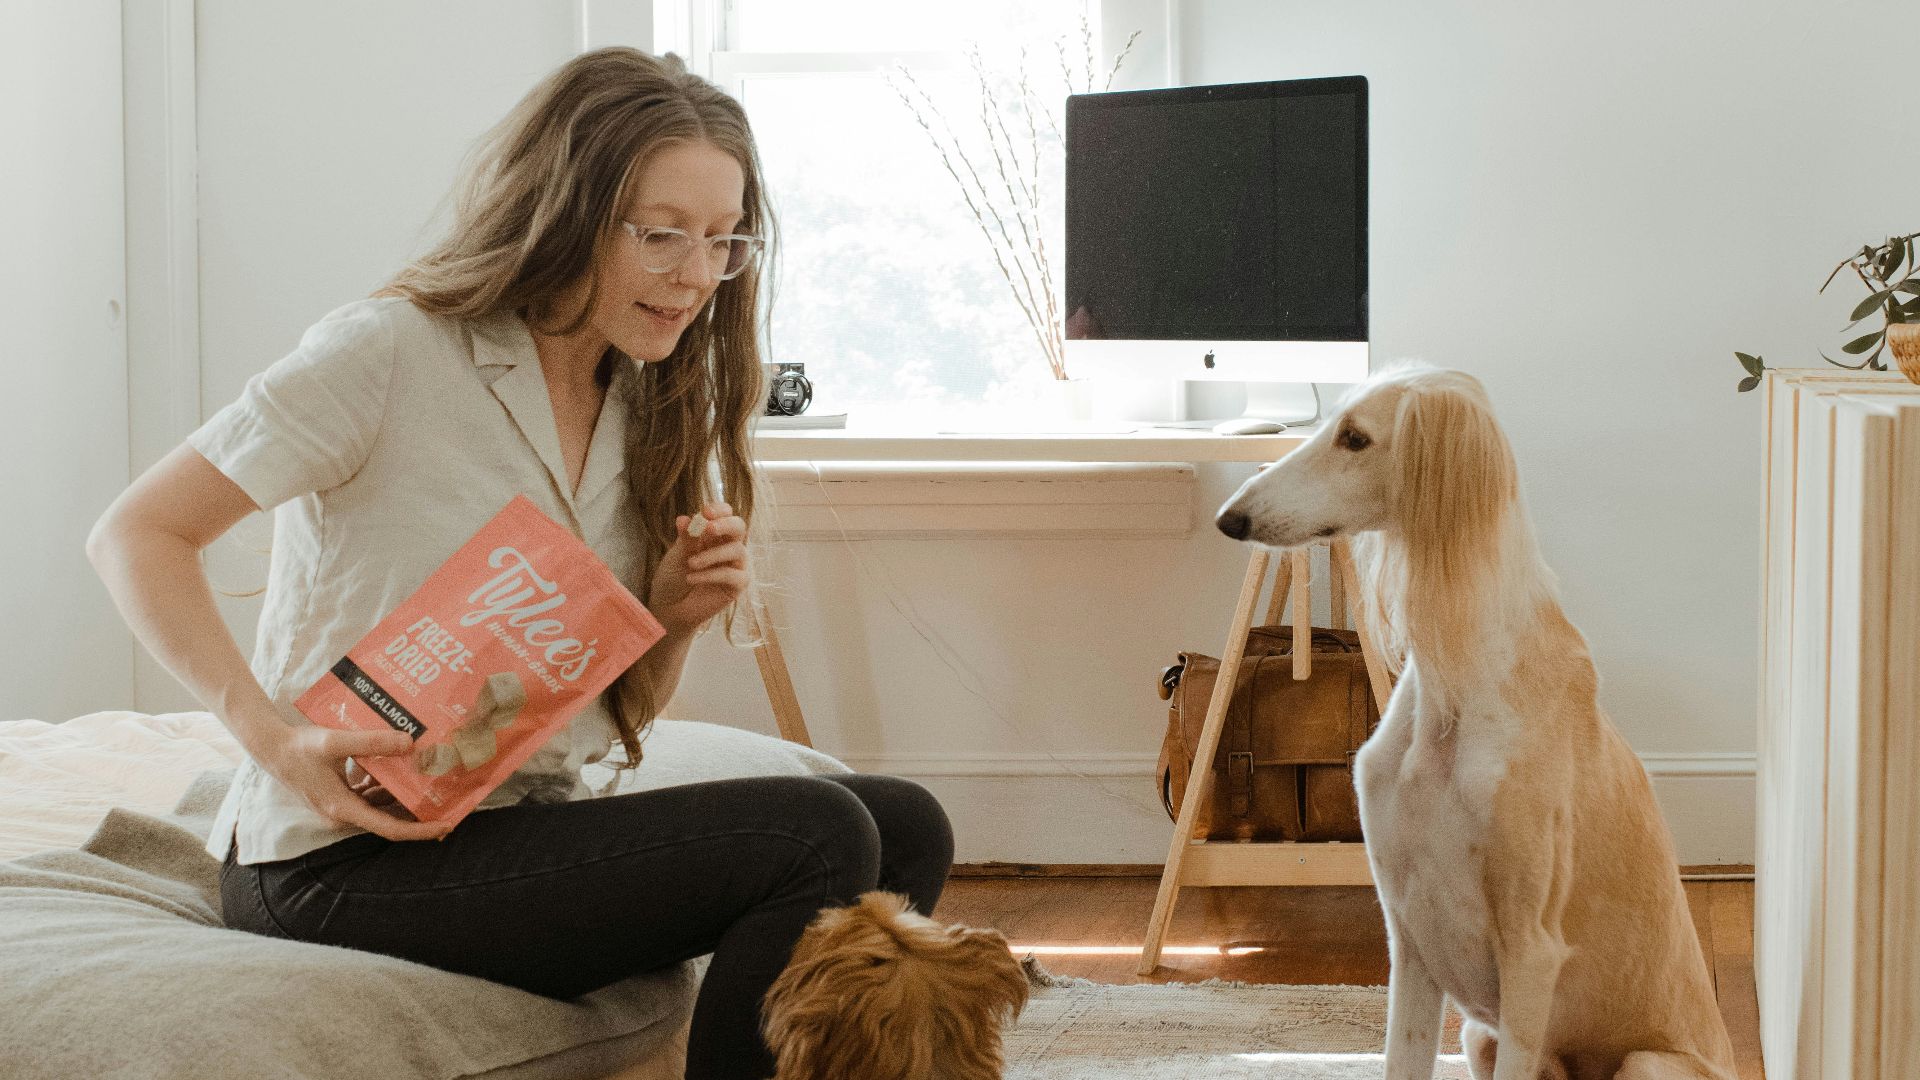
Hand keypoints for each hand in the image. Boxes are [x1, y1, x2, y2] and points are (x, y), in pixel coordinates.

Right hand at [259, 724, 450, 841]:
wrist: (271, 747)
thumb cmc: (299, 747)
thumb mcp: (336, 742)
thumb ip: (372, 742)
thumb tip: (410, 743)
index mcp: (343, 809)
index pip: (389, 828)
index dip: (420, 830)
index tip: (446, 825)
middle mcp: (343, 813)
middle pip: (389, 820)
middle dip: (419, 815)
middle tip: (452, 805)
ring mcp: (341, 806)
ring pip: (381, 806)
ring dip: (405, 797)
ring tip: (435, 785)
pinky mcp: (339, 796)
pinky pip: (370, 795)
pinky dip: (387, 785)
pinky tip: (402, 768)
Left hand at [648, 500, 748, 635]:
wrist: (668, 608)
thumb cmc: (672, 578)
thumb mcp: (676, 555)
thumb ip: (685, 539)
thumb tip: (684, 518)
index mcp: (713, 535)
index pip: (725, 514)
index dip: (719, 510)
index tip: (705, 512)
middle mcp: (727, 546)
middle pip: (739, 527)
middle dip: (725, 524)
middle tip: (708, 528)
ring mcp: (734, 565)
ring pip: (737, 550)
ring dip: (712, 555)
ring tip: (691, 564)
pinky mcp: (737, 585)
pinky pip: (732, 574)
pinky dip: (711, 574)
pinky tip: (692, 578)